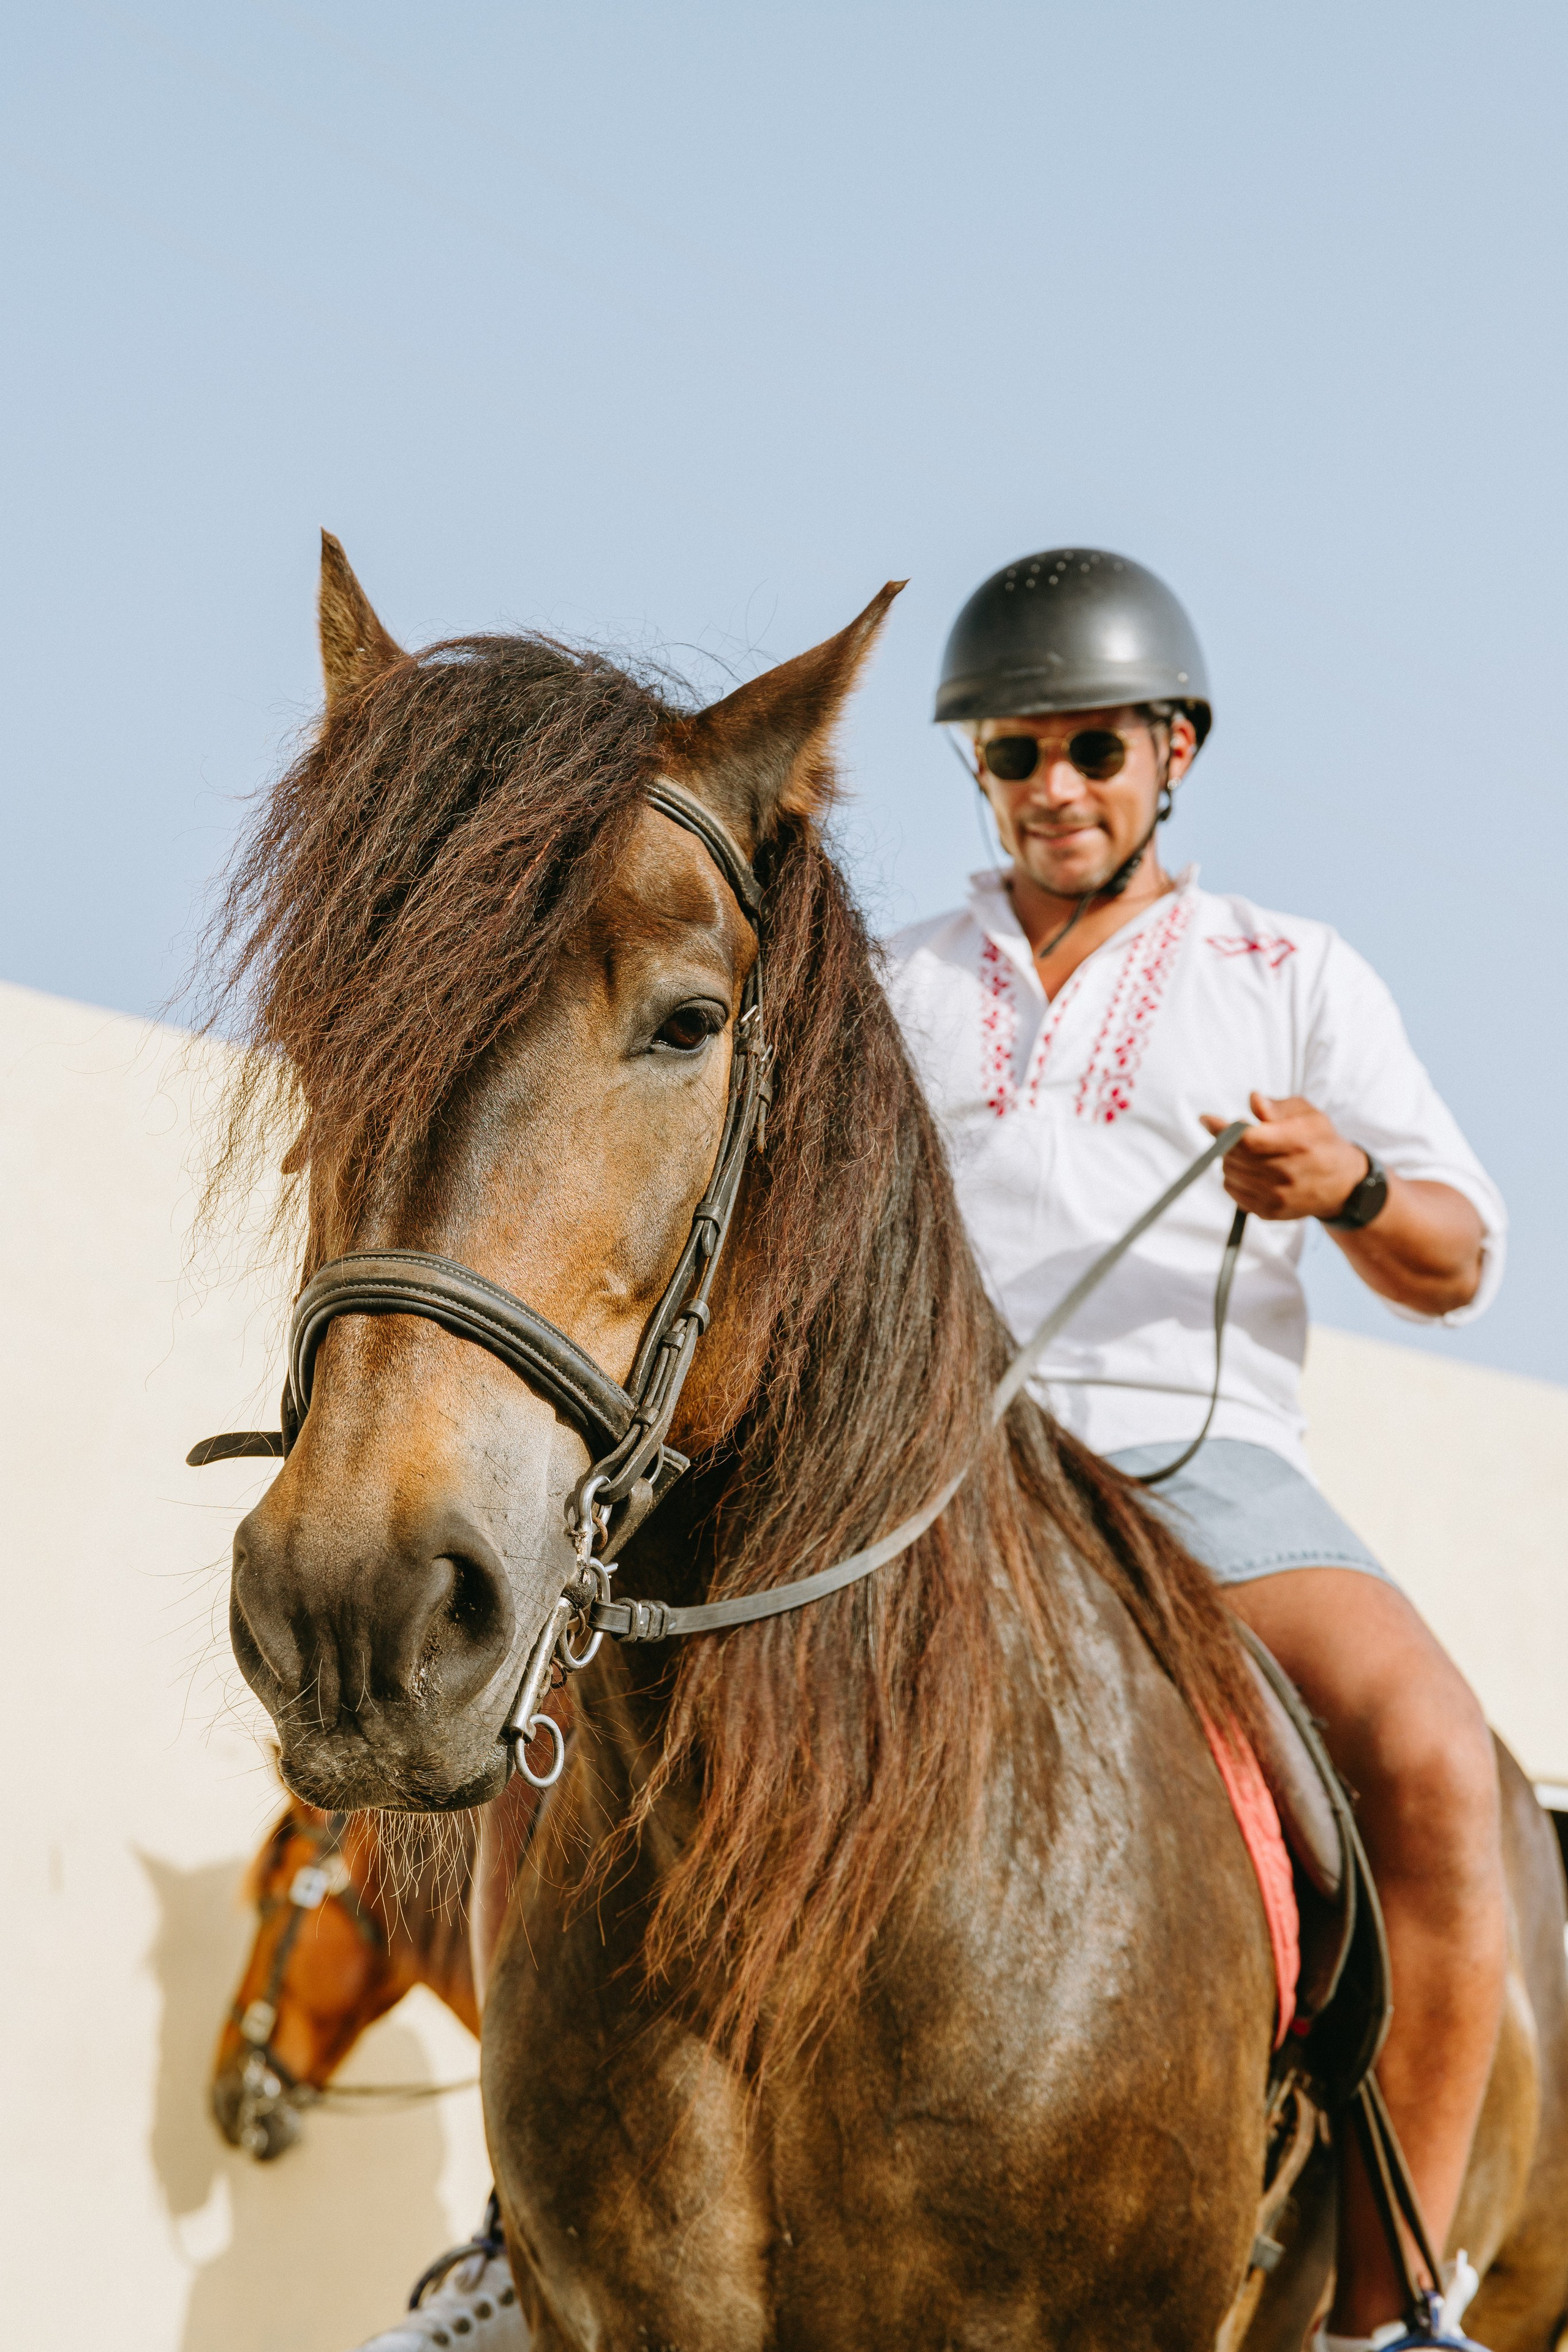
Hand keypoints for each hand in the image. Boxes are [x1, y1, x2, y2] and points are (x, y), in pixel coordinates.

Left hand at [1199, 1093, 1368, 1221]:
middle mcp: (1288, 1173)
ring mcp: (1278, 1196)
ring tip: (1249, 1153)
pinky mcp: (1270, 1212)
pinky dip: (1234, 1179)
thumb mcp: (1308, 1114)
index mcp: (1298, 1143)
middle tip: (1239, 1134)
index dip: (1223, 1130)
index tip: (1207, 1119)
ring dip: (1230, 1160)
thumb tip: (1253, 1099)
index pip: (1248, 1140)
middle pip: (1235, 1156)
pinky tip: (1250, 1171)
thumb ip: (1278, 1107)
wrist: (1342, 1185)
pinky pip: (1233, 1192)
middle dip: (1228, 1141)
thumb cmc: (1320, 1141)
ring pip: (1230, 1174)